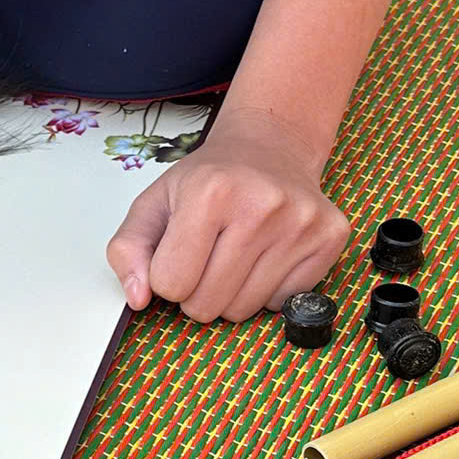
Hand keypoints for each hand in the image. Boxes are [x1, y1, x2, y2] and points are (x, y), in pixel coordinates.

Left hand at [105, 108, 349, 323]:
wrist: (271, 147)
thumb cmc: (209, 180)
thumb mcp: (154, 203)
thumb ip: (128, 250)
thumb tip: (138, 299)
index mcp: (210, 192)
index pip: (170, 284)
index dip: (167, 276)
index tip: (180, 252)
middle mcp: (261, 205)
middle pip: (206, 305)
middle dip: (196, 293)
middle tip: (206, 259)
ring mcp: (301, 223)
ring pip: (244, 311)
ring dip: (231, 295)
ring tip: (235, 255)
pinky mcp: (330, 238)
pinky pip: (284, 304)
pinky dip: (268, 291)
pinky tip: (267, 255)